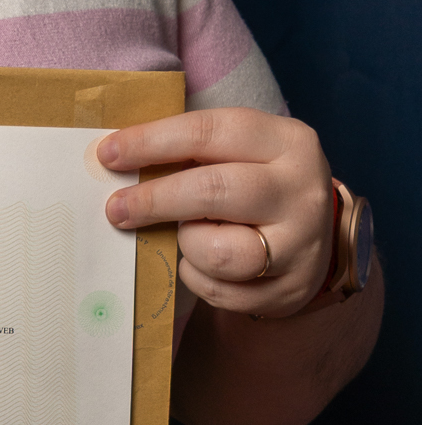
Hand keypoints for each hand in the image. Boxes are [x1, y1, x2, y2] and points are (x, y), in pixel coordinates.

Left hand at [97, 108, 333, 318]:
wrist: (316, 237)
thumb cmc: (256, 183)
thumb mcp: (239, 152)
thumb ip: (189, 151)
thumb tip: (115, 159)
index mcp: (287, 142)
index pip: (208, 133)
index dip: (151, 142)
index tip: (108, 155)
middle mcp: (302, 191)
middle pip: (212, 191)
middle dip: (154, 199)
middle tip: (116, 208)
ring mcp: (301, 246)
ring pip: (216, 251)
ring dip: (186, 243)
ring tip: (187, 234)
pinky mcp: (290, 291)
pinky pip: (220, 290)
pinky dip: (196, 276)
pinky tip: (200, 263)